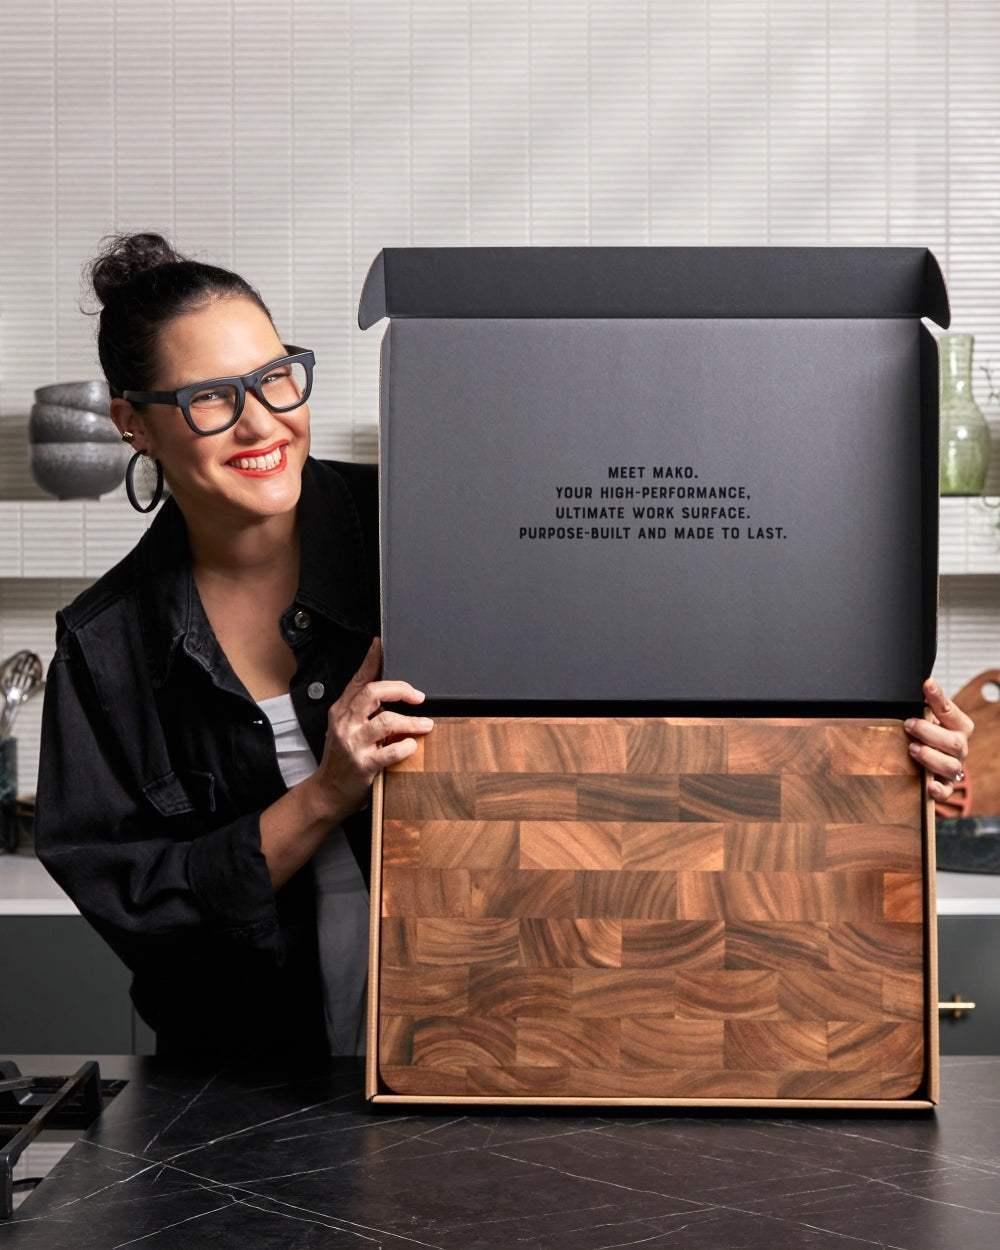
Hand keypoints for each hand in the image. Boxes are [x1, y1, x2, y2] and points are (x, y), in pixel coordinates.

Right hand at [306, 636, 433, 818]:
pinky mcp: (363, 764)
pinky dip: (405, 746)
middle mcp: (345, 723)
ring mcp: (353, 743)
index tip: (381, 644)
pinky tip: (412, 745)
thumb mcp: (345, 728)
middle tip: (418, 696)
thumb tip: (388, 689)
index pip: (358, 679)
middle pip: (373, 693)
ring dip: (411, 722)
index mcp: (341, 710)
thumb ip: (362, 709)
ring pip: (386, 721)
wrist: (327, 793)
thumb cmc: (341, 759)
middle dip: (400, 690)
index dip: (371, 660)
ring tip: (426, 725)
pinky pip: (390, 751)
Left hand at [903, 676, 974, 802]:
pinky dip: (939, 790)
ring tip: (913, 749)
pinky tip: (929, 785)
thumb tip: (920, 683)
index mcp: (958, 726)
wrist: (928, 760)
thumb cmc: (927, 733)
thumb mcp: (926, 717)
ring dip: (931, 757)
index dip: (938, 697)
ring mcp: (954, 766)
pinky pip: (947, 791)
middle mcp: (960, 747)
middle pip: (954, 742)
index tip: (927, 684)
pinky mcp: (945, 785)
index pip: (950, 710)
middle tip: (909, 725)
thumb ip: (925, 705)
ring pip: (951, 766)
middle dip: (930, 732)